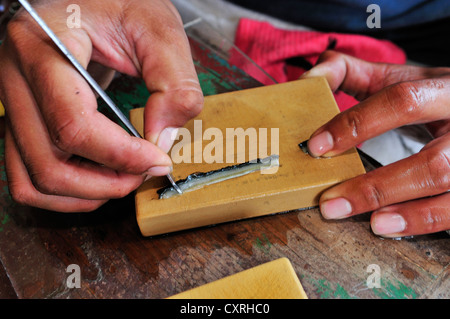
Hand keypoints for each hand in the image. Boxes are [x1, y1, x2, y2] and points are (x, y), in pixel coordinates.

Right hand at [0, 0, 202, 211]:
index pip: (73, 122)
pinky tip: (101, 180)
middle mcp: (14, 78)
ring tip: (125, 179)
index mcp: (44, 45)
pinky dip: (66, 192)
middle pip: (48, 162)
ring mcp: (13, 104)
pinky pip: (29, 177)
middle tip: (146, 172)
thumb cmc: (120, 3)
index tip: (159, 159)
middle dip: (106, 182)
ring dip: (84, 194)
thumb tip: (164, 139)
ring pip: (32, 180)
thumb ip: (173, 82)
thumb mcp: (158, 28)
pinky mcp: (23, 121)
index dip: (122, 154)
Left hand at [302, 51, 449, 237]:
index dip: (358, 123)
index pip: (403, 101)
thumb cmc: (432, 95)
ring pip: (446, 189)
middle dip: (376, 186)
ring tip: (369, 223)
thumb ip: (353, 73)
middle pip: (432, 163)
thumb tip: (310, 77)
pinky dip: (424, 221)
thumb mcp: (401, 77)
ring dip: (407, 213)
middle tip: (331, 203)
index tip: (318, 146)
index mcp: (447, 89)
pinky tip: (392, 227)